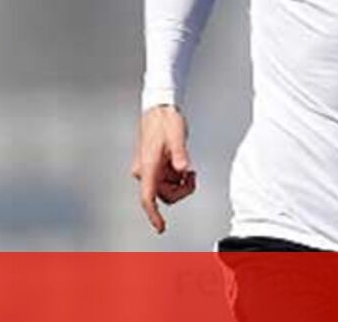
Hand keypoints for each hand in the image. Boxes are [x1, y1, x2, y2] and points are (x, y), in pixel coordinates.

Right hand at [130, 104, 195, 233]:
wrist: (159, 109)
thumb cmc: (165, 121)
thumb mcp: (177, 136)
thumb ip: (180, 154)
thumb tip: (184, 169)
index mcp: (148, 166)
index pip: (148, 197)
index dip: (153, 214)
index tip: (161, 227)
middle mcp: (144, 171)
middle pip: (162, 195)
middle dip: (180, 191)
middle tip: (192, 177)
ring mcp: (148, 170)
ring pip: (165, 189)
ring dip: (179, 184)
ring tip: (188, 169)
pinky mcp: (152, 167)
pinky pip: (166, 181)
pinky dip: (177, 178)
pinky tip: (182, 166)